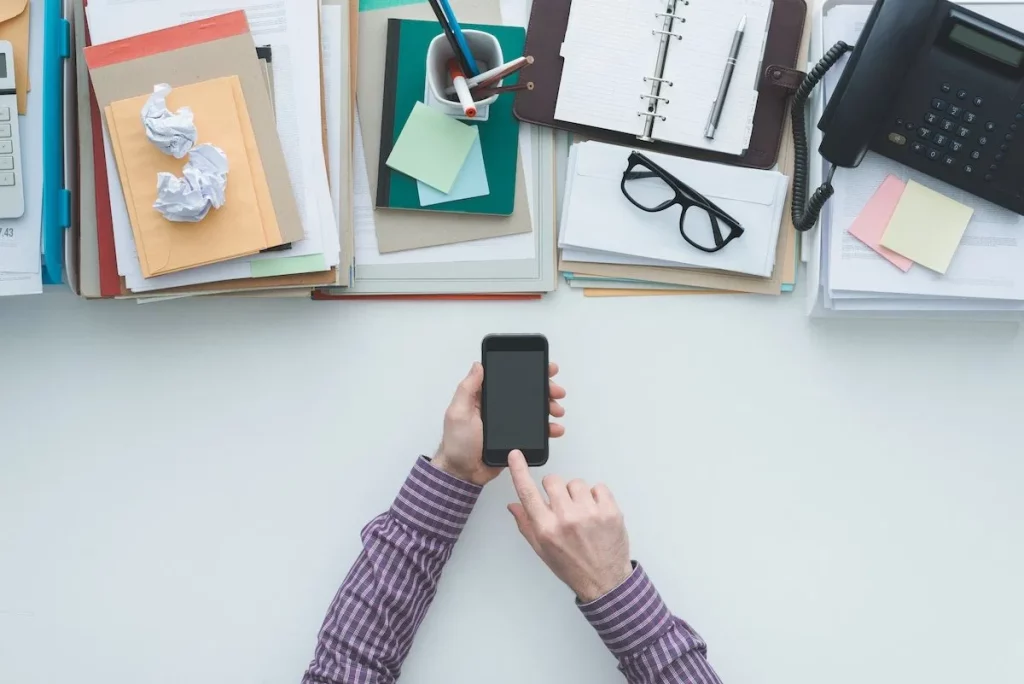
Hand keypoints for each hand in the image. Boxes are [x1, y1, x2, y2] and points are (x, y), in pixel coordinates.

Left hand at [433, 362, 566, 485]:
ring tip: (557, 409)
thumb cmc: (457, 444)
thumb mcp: (458, 412)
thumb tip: (478, 365)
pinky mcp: (515, 437)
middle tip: (556, 391)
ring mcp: (508, 423)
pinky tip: (554, 428)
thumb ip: (467, 389)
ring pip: (534, 410)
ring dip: (549, 407)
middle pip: (526, 392)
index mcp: (484, 397)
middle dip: (545, 389)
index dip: (526, 371)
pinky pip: (535, 430)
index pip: (508, 378)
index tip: (543, 368)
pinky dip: (547, 428)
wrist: (464, 473)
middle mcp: (498, 408)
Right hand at [507, 451, 632, 601]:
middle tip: (562, 505)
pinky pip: (598, 487)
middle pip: (553, 480)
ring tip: (581, 513)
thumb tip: (513, 505)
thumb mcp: (542, 550)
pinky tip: (595, 513)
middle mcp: (567, 519)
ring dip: (576, 494)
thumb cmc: (573, 567)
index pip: (527, 492)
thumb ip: (526, 525)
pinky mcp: (610, 511)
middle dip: (555, 489)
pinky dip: (596, 497)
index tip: (515, 455)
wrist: (605, 582)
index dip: (519, 470)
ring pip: (576, 482)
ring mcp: (590, 514)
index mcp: (547, 529)